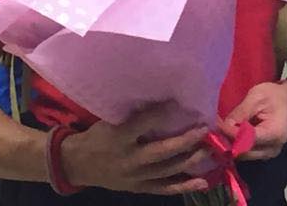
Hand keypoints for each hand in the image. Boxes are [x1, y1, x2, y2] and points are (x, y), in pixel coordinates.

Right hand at [61, 102, 211, 194]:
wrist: (78, 165)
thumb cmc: (98, 136)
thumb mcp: (110, 119)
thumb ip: (135, 114)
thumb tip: (164, 98)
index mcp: (118, 137)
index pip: (143, 123)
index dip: (162, 111)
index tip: (180, 101)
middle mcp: (128, 159)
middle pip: (161, 151)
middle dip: (186, 140)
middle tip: (205, 128)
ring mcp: (135, 177)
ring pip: (167, 170)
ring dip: (190, 160)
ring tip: (209, 150)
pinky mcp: (138, 188)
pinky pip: (164, 188)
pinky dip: (183, 186)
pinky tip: (202, 182)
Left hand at [221, 82, 286, 160]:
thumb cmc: (275, 96)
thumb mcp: (257, 96)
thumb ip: (240, 113)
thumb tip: (223, 126)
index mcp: (275, 133)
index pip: (247, 140)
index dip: (230, 133)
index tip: (218, 124)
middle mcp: (273, 149)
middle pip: (243, 152)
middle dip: (228, 140)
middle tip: (216, 127)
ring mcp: (268, 154)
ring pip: (242, 156)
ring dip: (230, 144)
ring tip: (222, 130)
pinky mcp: (263, 154)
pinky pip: (245, 154)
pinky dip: (236, 145)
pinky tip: (230, 134)